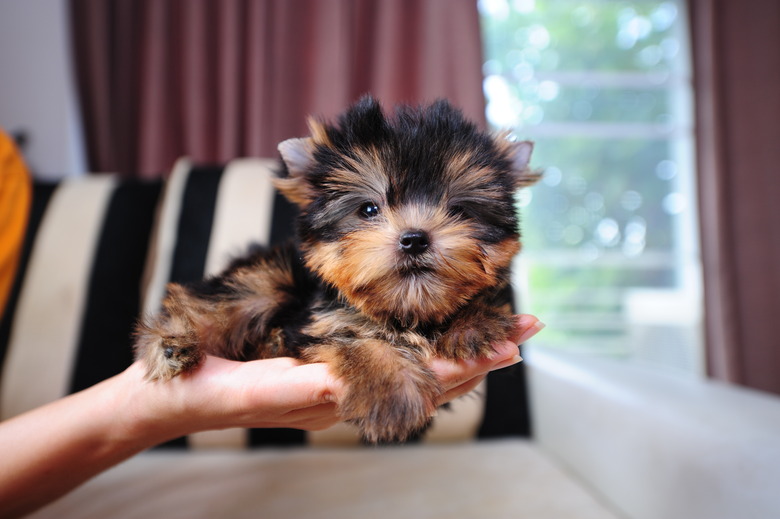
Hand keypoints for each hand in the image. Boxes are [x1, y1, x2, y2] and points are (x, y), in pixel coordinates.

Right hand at [120, 314, 543, 442]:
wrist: (176, 396)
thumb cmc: (210, 387)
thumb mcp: (256, 384)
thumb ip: (305, 386)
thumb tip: (354, 385)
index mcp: (343, 392)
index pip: (422, 379)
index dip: (470, 360)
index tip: (514, 342)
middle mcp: (351, 389)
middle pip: (431, 373)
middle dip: (481, 351)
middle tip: (528, 329)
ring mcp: (342, 378)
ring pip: (414, 367)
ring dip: (460, 348)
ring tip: (499, 333)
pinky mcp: (326, 364)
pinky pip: (387, 359)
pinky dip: (421, 348)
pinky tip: (434, 339)